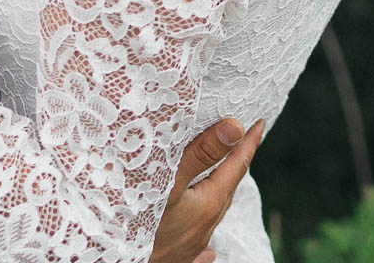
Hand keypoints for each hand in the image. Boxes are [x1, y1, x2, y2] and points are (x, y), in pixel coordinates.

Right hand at [149, 116, 264, 262]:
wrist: (113, 257)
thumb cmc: (138, 220)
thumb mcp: (169, 181)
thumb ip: (201, 154)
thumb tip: (234, 128)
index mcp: (208, 204)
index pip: (236, 166)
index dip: (248, 143)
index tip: (259, 124)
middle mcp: (204, 226)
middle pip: (227, 188)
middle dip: (236, 164)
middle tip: (244, 143)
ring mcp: (191, 245)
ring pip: (213, 212)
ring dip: (220, 190)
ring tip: (223, 177)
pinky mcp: (176, 257)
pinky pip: (199, 242)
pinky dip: (204, 230)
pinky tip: (209, 250)